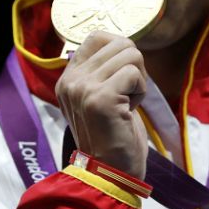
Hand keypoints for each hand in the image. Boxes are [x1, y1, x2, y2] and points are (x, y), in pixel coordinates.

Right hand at [55, 31, 148, 178]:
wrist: (110, 173)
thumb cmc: (113, 134)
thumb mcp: (98, 97)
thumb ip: (102, 71)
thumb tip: (122, 42)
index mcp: (68, 78)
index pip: (97, 36)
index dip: (120, 50)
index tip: (122, 78)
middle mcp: (71, 81)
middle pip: (120, 43)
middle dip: (134, 66)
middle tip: (127, 95)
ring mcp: (83, 89)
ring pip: (130, 54)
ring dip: (138, 80)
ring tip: (127, 103)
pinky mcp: (100, 99)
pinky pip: (134, 73)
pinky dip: (141, 91)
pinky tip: (130, 110)